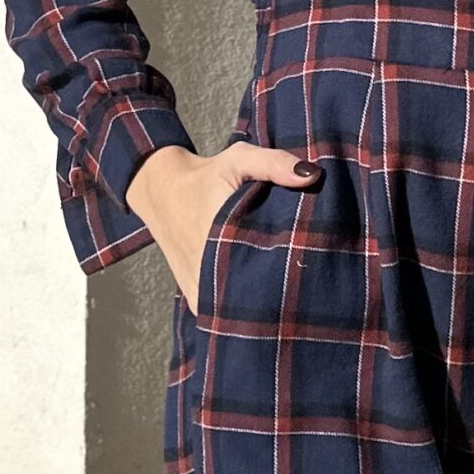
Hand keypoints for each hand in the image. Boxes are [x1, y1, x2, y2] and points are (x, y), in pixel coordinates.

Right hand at [127, 141, 320, 311]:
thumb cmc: (206, 175)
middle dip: (283, 292)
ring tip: (287, 293)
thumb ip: (274, 164)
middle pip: (259, 297)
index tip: (313, 267)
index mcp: (222, 238)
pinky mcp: (195, 300)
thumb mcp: (238, 160)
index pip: (270, 271)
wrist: (161, 191)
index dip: (294, 272)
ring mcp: (201, 291)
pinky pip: (222, 314)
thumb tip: (312, 176)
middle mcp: (209, 273)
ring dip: (262, 304)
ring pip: (239, 312)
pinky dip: (240, 308)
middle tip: (305, 283)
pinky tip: (260, 299)